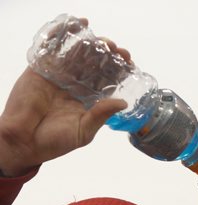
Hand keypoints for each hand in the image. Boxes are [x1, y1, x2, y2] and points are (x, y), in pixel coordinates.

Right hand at [0, 40, 130, 176]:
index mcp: (89, 99)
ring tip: (105, 42)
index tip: (130, 64)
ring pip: (79, 53)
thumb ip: (101, 115)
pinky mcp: (42, 68)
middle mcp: (76, 85)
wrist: (23, 142)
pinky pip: (53, 46)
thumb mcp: (84, 132)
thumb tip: (123, 102)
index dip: (120, 70)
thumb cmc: (54, 141)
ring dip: (93, 44)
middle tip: (119, 51)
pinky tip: (78, 25)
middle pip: (96, 64)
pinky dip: (65, 33)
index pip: (108, 80)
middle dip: (110, 55)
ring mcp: (59, 75)